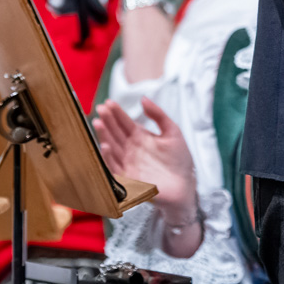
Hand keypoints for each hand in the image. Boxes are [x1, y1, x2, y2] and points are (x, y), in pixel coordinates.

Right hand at [94, 98, 198, 225]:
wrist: (184, 185)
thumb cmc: (179, 160)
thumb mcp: (172, 132)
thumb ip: (159, 115)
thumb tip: (143, 98)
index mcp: (140, 137)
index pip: (125, 123)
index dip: (117, 112)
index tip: (108, 102)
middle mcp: (131, 149)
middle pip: (116, 132)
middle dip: (108, 121)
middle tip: (100, 109)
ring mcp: (128, 162)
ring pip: (113, 146)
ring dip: (105, 135)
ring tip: (99, 122)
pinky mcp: (127, 176)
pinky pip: (115, 166)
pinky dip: (109, 157)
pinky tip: (106, 146)